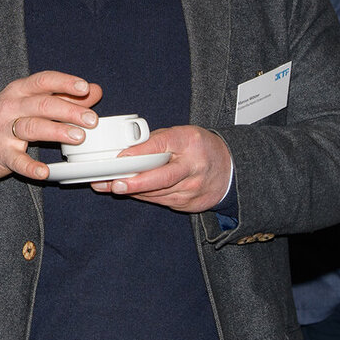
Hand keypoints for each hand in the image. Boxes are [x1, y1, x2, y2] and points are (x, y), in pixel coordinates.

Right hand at [0, 71, 103, 181]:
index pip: (44, 80)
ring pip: (32, 127)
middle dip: (69, 110)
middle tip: (92, 120)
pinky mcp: (0, 153)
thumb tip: (94, 91)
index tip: (85, 88)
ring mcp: (3, 130)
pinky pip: (16, 160)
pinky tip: (44, 172)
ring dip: (56, 131)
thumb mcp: (30, 102)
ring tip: (78, 137)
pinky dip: (30, 167)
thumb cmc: (6, 118)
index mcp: (20, 90)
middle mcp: (11, 106)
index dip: (65, 82)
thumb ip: (63, 97)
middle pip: (42, 104)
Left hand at [93, 124, 233, 212]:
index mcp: (189, 142)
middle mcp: (193, 167)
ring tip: (110, 186)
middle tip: (115, 184)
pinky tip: (131, 192)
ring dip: (133, 191)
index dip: (139, 152)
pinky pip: (161, 201)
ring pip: (158, 193)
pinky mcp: (190, 204)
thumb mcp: (181, 135)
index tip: (121, 157)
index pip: (162, 146)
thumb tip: (126, 151)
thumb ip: (156, 142)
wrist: (228, 169)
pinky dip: (145, 196)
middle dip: (136, 183)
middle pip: (162, 178)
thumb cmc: (199, 148)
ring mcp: (193, 188)